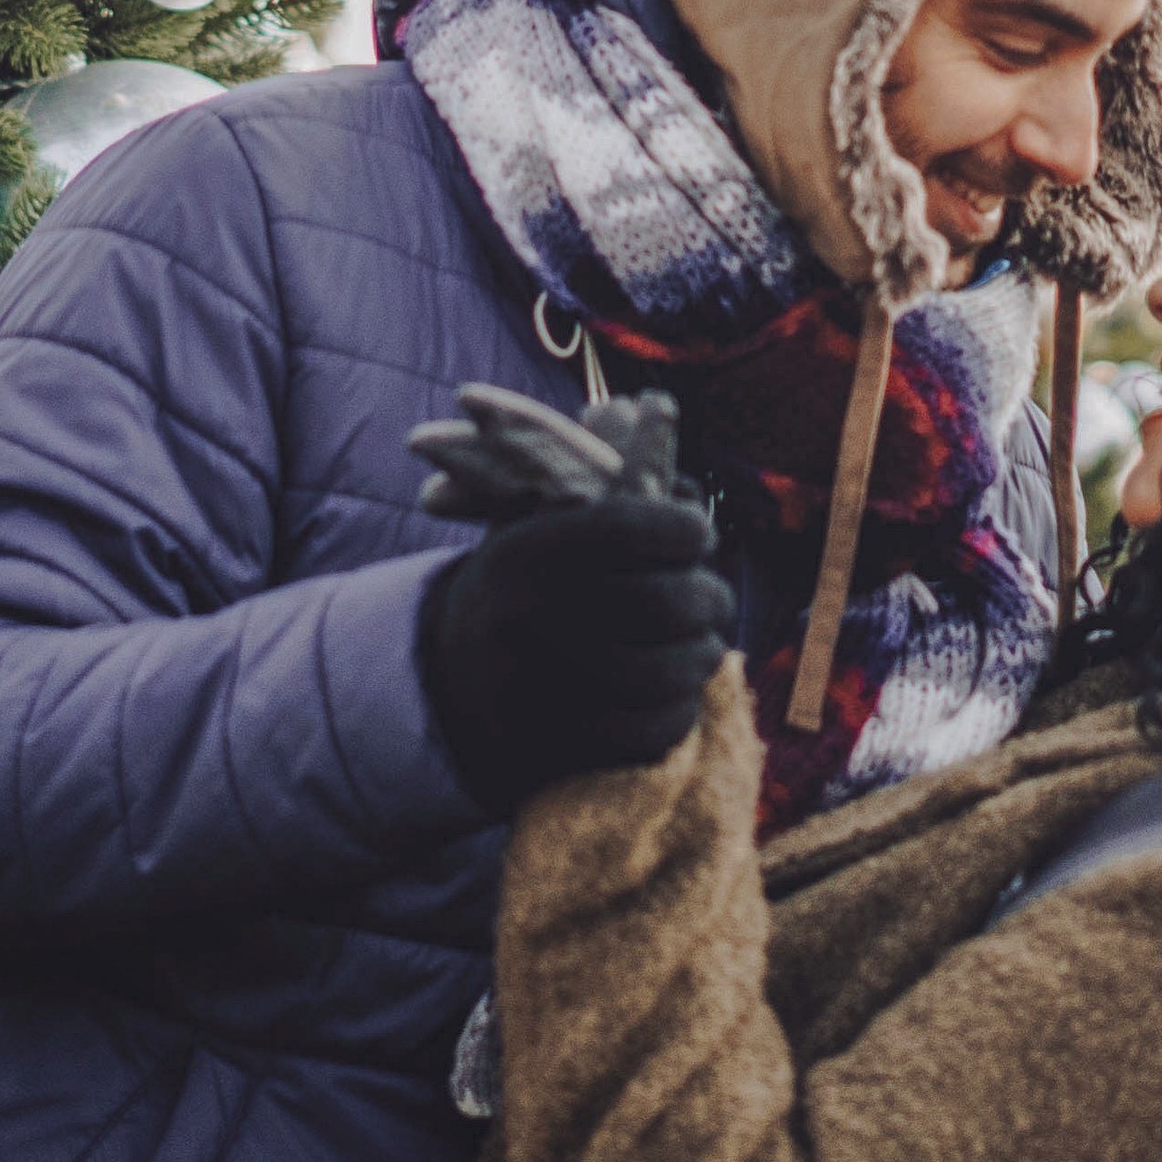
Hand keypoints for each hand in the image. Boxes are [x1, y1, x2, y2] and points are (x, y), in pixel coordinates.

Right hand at [414, 394, 732, 811]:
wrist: (449, 690)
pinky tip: (675, 693)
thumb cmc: (522, 589)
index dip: (686, 527)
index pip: (636, 525)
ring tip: (702, 644)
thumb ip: (604, 470)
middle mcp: (524, 619)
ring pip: (671, 671)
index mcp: (524, 552)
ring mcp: (537, 693)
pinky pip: (654, 731)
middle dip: (708, 597)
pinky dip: (680, 711)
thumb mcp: (544, 521)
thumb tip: (652, 407)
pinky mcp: (555, 754)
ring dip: (701, 656)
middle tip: (712, 597)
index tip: (697, 533)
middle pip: (667, 602)